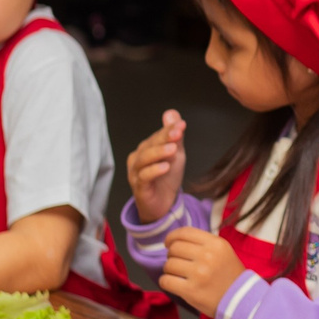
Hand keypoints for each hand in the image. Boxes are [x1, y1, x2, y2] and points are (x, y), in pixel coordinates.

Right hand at [128, 109, 187, 224]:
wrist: (163, 205)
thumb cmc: (166, 178)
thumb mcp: (175, 155)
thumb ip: (175, 136)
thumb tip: (172, 113)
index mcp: (146, 148)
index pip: (157, 136)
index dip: (168, 130)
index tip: (181, 125)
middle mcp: (138, 159)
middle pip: (150, 145)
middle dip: (164, 138)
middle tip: (178, 133)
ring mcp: (136, 173)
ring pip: (144, 160)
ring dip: (158, 153)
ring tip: (173, 149)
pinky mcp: (139, 188)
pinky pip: (144, 177)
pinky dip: (154, 171)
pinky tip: (165, 167)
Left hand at [159, 227, 246, 315]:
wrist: (241, 300)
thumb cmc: (230, 276)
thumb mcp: (223, 252)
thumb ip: (203, 244)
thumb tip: (176, 241)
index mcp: (215, 244)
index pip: (184, 233)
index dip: (172, 237)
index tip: (169, 244)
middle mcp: (207, 256)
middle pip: (174, 248)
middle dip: (172, 255)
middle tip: (177, 263)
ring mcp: (198, 274)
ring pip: (168, 265)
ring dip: (169, 270)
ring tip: (177, 275)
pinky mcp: (191, 291)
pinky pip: (165, 281)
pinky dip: (165, 282)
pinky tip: (173, 284)